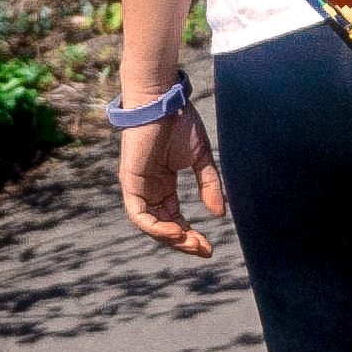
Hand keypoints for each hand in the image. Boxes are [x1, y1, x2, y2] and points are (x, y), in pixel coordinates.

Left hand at [117, 106, 227, 257]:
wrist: (163, 101)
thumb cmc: (180, 122)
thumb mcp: (201, 158)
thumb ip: (209, 184)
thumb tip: (220, 213)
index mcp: (163, 185)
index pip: (175, 219)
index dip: (190, 235)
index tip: (209, 247)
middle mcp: (149, 190)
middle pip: (163, 227)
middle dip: (183, 242)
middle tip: (204, 250)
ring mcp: (138, 187)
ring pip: (150, 225)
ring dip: (171, 238)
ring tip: (191, 243)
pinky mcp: (130, 182)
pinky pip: (139, 214)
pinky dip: (155, 227)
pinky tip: (175, 230)